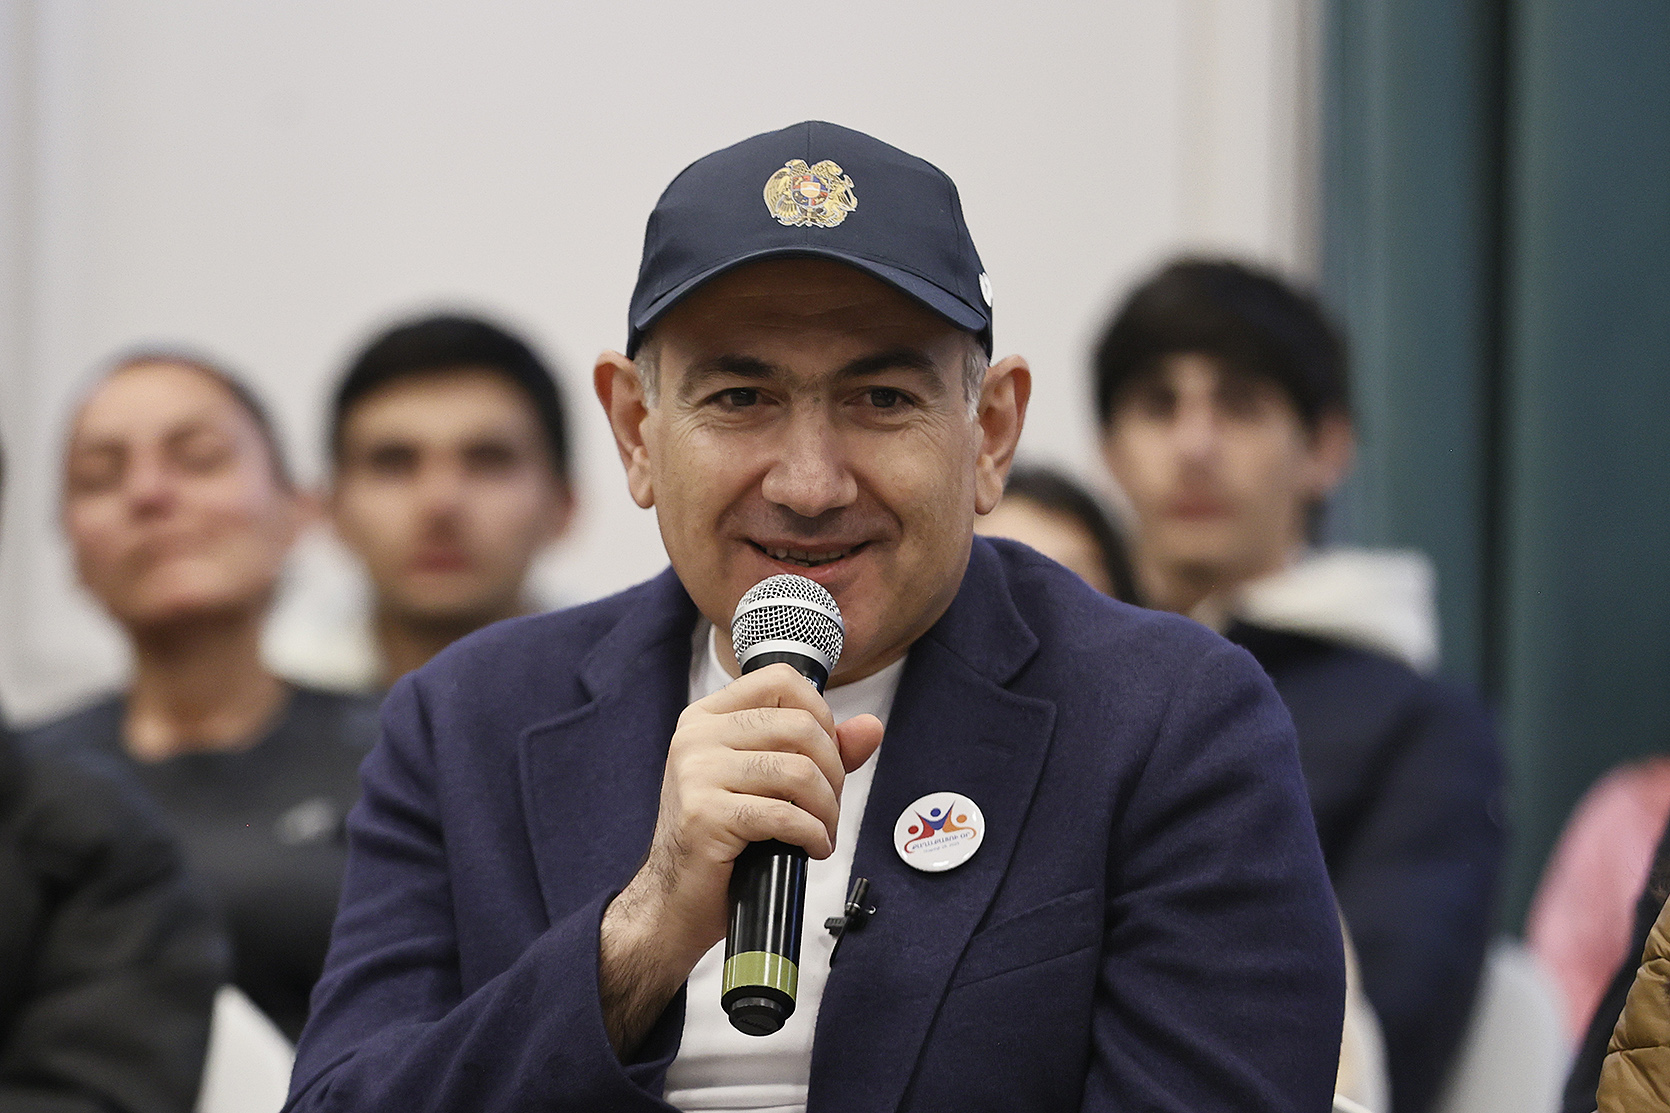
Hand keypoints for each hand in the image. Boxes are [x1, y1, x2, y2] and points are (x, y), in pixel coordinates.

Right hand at [598, 663, 882, 1055]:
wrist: (675, 899)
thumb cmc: (723, 839)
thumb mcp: (768, 783)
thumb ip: (819, 751)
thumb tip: (870, 728)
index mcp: (708, 717)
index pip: (780, 681)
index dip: (820, 714)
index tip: (826, 754)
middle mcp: (697, 737)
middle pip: (799, 726)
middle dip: (833, 771)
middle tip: (828, 806)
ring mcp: (697, 773)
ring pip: (798, 772)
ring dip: (827, 809)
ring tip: (822, 831)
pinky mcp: (705, 815)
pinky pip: (785, 815)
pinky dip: (813, 835)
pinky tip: (812, 848)